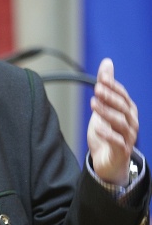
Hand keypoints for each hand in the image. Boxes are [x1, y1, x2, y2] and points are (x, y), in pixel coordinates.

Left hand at [87, 58, 138, 185]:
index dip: (113, 87)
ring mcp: (128, 137)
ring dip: (107, 112)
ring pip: (120, 122)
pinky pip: (117, 141)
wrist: (107, 162)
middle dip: (111, 97)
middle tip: (97, 89)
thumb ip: (105, 86)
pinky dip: (107, 133)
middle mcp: (131, 122)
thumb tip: (107, 62)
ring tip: (94, 104)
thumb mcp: (103, 107)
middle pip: (123, 107)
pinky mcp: (122, 151)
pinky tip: (96, 126)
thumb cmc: (107, 133)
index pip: (123, 96)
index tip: (102, 79)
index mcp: (128, 111)